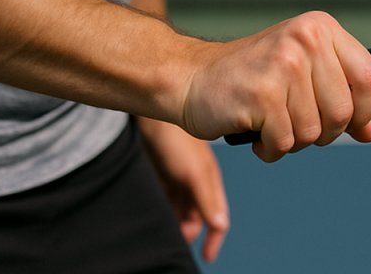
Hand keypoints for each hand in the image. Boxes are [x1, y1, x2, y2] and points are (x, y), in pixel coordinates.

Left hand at [137, 117, 229, 262]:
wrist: (150, 113)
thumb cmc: (176, 140)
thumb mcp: (195, 173)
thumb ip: (208, 199)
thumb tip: (221, 225)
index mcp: (210, 183)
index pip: (217, 217)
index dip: (214, 238)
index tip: (207, 257)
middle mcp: (196, 183)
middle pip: (197, 217)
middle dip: (190, 233)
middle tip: (175, 246)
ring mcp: (178, 179)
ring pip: (180, 211)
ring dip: (175, 223)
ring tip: (163, 234)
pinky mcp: (160, 175)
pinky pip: (164, 201)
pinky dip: (162, 211)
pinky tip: (153, 217)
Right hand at [180, 11, 370, 161]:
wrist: (189, 77)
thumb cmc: (250, 77)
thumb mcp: (302, 75)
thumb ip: (340, 97)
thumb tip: (370, 131)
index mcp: (321, 28)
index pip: (369, 76)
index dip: (364, 110)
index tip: (348, 122)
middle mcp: (305, 40)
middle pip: (343, 112)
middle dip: (323, 133)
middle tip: (296, 125)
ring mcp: (283, 65)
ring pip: (314, 132)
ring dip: (292, 141)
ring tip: (271, 124)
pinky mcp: (262, 94)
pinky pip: (285, 143)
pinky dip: (271, 150)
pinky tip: (256, 133)